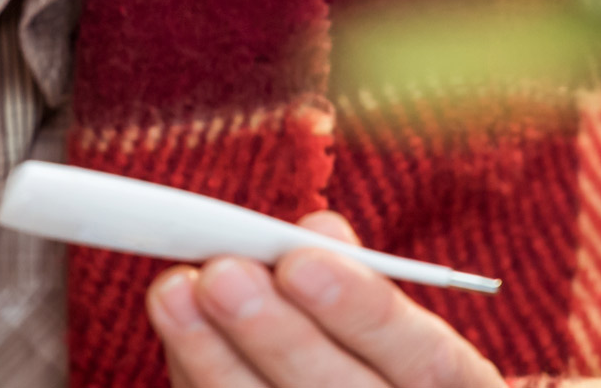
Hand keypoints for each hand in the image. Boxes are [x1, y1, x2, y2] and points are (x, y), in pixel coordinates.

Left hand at [148, 212, 506, 387]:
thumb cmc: (393, 370)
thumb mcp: (404, 332)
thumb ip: (361, 284)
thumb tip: (319, 229)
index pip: (427, 361)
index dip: (364, 310)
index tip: (300, 260)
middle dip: (276, 334)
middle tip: (219, 274)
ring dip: (216, 362)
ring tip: (173, 292)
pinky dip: (200, 384)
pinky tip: (176, 338)